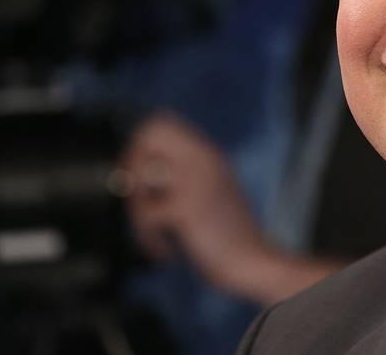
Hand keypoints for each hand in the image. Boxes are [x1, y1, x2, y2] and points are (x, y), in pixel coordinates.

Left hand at [119, 112, 268, 290]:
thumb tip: (134, 171)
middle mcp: (203, 159)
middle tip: (138, 195)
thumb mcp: (209, 192)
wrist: (253, 263)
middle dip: (132, 164)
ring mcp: (197, 181)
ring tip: (152, 232)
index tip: (139, 178)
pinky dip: (149, 238)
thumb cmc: (227, 236)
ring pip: (140, 177)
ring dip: (137, 210)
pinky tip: (164, 250)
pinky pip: (146, 215)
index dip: (140, 146)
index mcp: (208, 155)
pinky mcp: (188, 208)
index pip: (161, 123)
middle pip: (148, 134)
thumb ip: (181, 176)